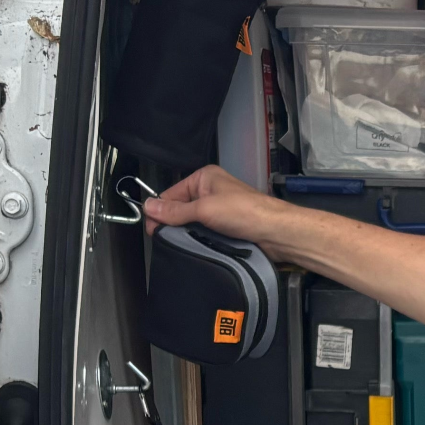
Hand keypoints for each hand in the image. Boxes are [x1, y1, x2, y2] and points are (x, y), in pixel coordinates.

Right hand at [142, 165, 284, 249]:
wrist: (276, 233)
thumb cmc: (245, 212)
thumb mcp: (204, 209)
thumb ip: (175, 211)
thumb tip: (149, 207)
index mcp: (204, 178)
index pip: (171, 193)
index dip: (160, 211)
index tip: (152, 229)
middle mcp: (211, 191)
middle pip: (180, 209)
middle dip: (173, 224)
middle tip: (166, 239)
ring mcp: (219, 210)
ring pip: (191, 223)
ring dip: (188, 234)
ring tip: (185, 244)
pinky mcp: (226, 226)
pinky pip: (204, 232)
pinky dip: (200, 239)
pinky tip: (197, 247)